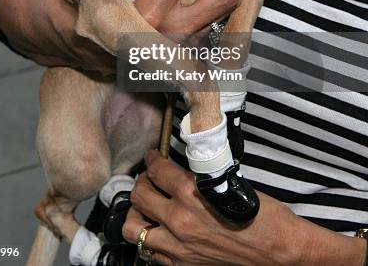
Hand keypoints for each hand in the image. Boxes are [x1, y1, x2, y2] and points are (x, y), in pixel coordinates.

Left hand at [123, 151, 365, 265]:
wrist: (279, 252)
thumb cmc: (262, 215)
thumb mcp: (227, 184)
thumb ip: (197, 177)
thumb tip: (179, 169)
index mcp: (190, 193)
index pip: (156, 170)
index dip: (151, 159)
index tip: (152, 157)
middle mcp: (179, 219)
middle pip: (139, 195)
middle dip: (142, 182)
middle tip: (149, 178)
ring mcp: (177, 247)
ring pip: (133, 228)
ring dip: (137, 213)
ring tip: (147, 206)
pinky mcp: (182, 265)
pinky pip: (150, 251)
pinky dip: (150, 238)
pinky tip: (161, 229)